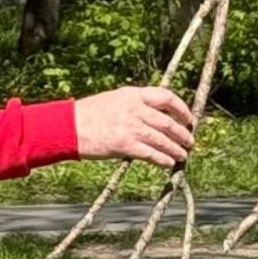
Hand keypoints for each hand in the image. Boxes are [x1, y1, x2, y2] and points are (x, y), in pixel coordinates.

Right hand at [73, 86, 194, 167]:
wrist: (68, 127)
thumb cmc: (89, 114)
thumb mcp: (114, 99)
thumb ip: (136, 104)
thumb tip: (159, 115)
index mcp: (133, 95)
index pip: (166, 97)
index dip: (182, 109)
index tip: (188, 118)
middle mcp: (134, 109)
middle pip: (168, 122)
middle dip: (183, 134)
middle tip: (189, 141)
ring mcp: (130, 127)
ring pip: (163, 140)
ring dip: (176, 149)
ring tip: (183, 155)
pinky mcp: (124, 145)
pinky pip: (151, 154)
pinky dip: (163, 159)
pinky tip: (168, 163)